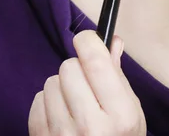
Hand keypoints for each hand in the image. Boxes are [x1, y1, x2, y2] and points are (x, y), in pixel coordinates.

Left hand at [28, 30, 146, 135]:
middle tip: (87, 87)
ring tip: (74, 106)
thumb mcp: (131, 113)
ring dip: (61, 89)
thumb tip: (110, 40)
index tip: (87, 41)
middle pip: (69, 67)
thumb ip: (118, 76)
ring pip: (50, 82)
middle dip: (77, 71)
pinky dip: (47, 105)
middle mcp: (90, 127)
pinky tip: (61, 118)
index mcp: (120, 116)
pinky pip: (37, 101)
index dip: (88, 42)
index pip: (95, 62)